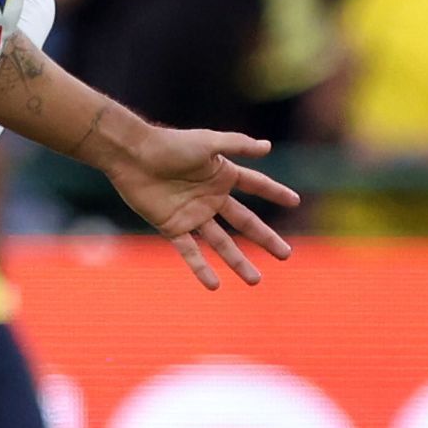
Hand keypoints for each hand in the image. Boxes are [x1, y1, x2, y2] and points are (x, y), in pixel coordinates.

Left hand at [99, 124, 297, 287]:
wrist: (132, 156)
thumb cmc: (169, 144)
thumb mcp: (208, 142)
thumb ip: (238, 145)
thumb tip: (268, 147)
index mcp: (222, 175)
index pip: (256, 185)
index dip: (275, 192)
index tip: (295, 201)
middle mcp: (211, 198)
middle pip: (245, 223)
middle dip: (265, 239)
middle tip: (285, 255)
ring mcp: (192, 214)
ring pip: (221, 243)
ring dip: (238, 262)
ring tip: (255, 281)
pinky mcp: (171, 226)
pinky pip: (190, 251)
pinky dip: (201, 268)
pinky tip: (215, 285)